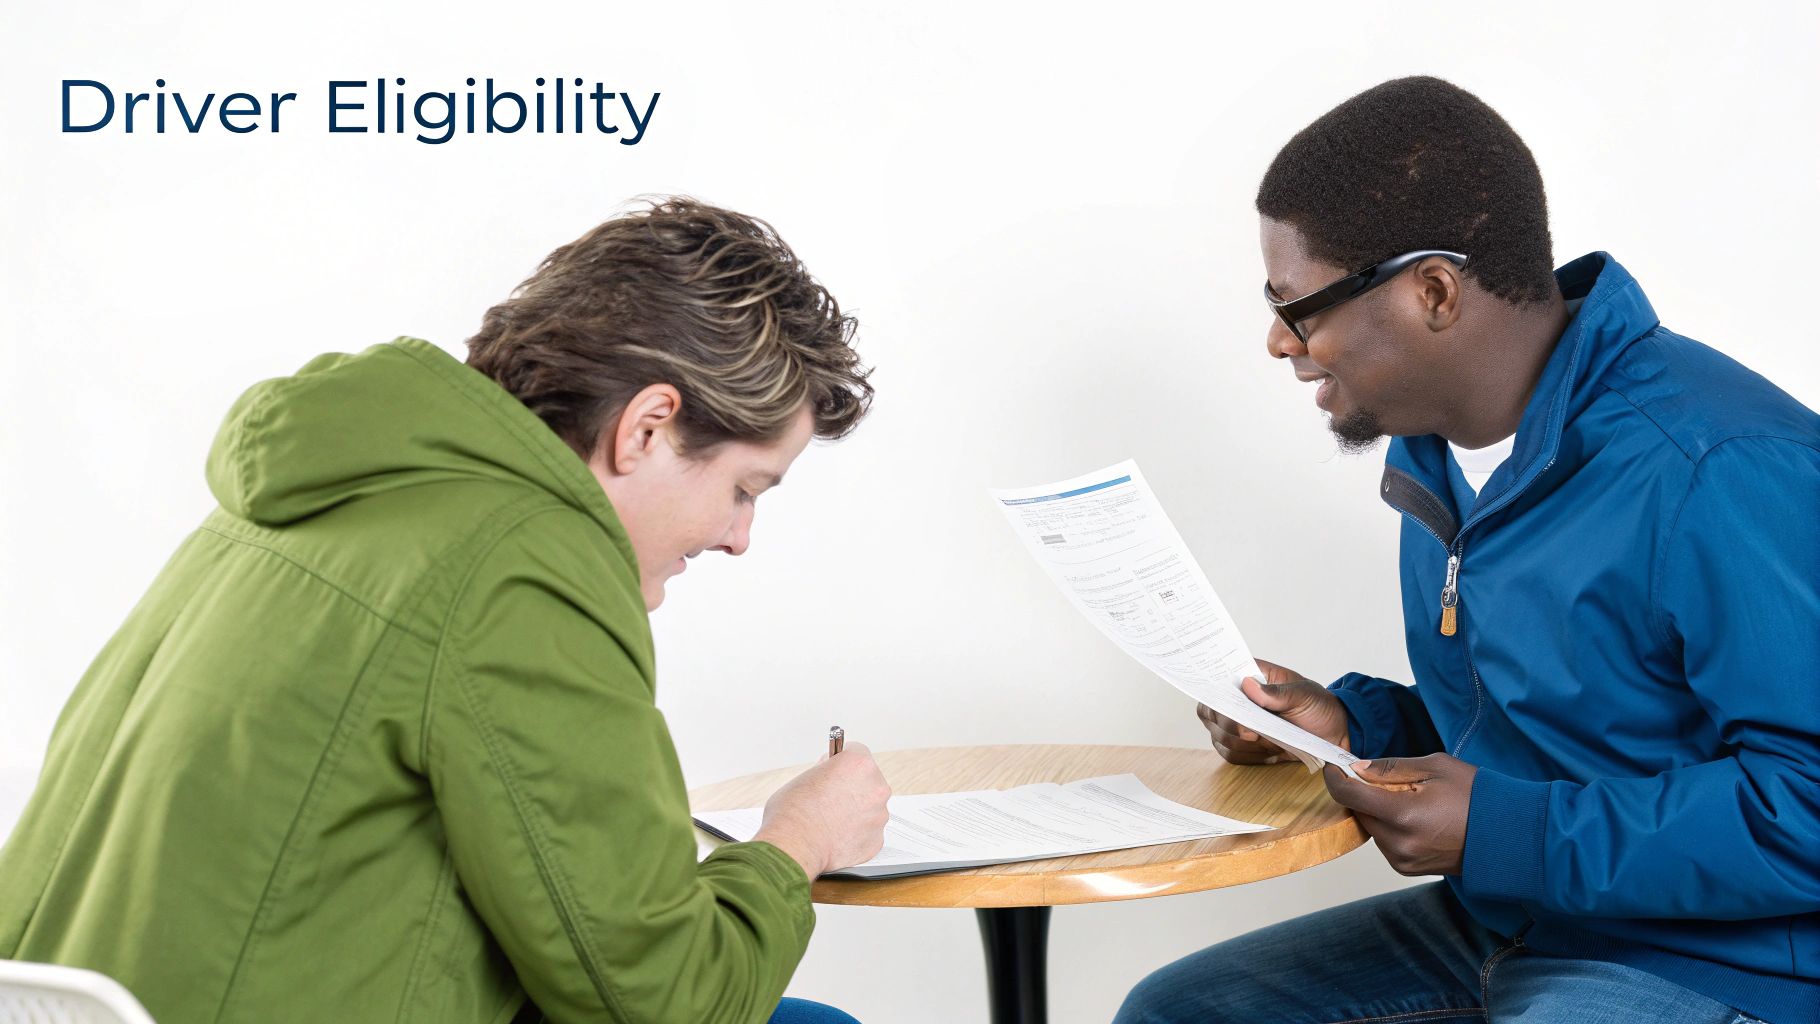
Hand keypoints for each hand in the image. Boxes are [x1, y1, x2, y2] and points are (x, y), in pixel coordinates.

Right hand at [753, 743, 890, 878]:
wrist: (794, 846)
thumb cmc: (793, 812)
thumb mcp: (803, 777)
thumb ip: (824, 771)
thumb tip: (830, 773)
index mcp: (858, 764)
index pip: (857, 751)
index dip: (843, 760)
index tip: (838, 767)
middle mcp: (875, 787)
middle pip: (868, 780)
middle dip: (853, 787)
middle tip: (832, 798)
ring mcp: (878, 815)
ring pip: (870, 808)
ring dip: (856, 812)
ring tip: (831, 821)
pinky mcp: (876, 839)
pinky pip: (868, 832)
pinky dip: (856, 835)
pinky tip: (836, 837)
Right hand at [1198, 658, 1350, 763]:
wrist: (1334, 734)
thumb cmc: (1319, 707)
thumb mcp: (1304, 695)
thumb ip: (1277, 693)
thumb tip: (1248, 686)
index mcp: (1250, 677)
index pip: (1217, 679)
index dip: (1211, 691)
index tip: (1224, 704)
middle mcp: (1238, 700)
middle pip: (1211, 713)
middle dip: (1230, 726)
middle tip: (1254, 733)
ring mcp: (1238, 724)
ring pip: (1219, 737)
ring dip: (1243, 745)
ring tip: (1271, 743)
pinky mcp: (1244, 745)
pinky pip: (1232, 755)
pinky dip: (1250, 757)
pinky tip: (1271, 753)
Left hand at [1322, 754, 1477, 875]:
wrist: (1508, 835)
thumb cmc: (1477, 796)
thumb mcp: (1434, 767)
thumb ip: (1390, 769)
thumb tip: (1356, 768)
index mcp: (1403, 815)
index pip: (1349, 796)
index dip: (1336, 778)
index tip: (1335, 766)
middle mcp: (1398, 843)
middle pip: (1359, 813)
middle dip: (1364, 794)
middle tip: (1389, 781)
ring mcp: (1402, 860)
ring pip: (1371, 828)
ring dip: (1378, 811)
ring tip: (1411, 800)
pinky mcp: (1407, 869)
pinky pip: (1385, 842)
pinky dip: (1390, 827)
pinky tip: (1416, 818)